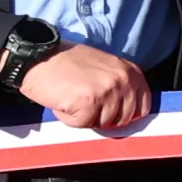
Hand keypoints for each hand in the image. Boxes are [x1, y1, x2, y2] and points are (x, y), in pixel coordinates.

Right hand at [16, 43, 153, 131]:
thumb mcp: (103, 66)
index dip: (128, 115)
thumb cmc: (66, 62)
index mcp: (130, 71)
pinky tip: (62, 101)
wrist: (37, 57)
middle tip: (84, 104)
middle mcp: (123, 80)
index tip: (113, 115)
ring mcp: (107, 91)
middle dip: (103, 118)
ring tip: (72, 97)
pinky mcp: (89, 103)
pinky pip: (83, 124)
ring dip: (84, 117)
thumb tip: (127, 111)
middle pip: (123, 119)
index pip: (143, 105)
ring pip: (103, 123)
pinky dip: (69, 118)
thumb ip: (118, 84)